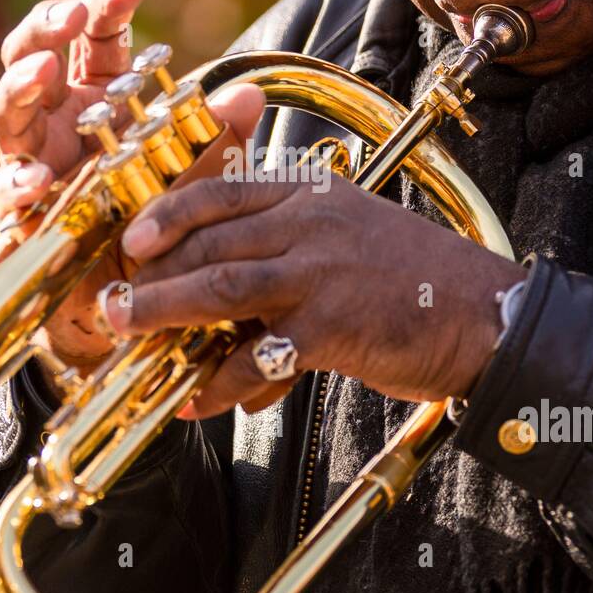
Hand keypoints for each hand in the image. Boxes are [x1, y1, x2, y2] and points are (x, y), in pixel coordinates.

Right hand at [0, 0, 264, 365]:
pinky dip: (15, 184)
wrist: (135, 299)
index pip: (96, 37)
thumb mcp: (201, 175)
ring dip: (19, 86)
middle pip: (34, 55)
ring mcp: (33, 162)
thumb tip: (251, 92)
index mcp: (100, 96)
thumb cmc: (163, 220)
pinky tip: (37, 181)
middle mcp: (59, 120)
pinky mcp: (19, 213)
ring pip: (7, 113)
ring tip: (42, 71)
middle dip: (47, 28)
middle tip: (72, 18)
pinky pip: (4, 194)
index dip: (107, 4)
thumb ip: (221, 135)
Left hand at [104, 175, 528, 418]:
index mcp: (310, 194)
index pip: (222, 191)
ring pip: (219, 285)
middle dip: (150, 273)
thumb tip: (225, 291)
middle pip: (208, 240)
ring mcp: (320, 272)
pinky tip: (201, 401)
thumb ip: (288, 247)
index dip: (167, 214)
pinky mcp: (333, 325)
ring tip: (126, 332)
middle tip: (111, 300)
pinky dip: (223, 382)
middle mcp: (309, 224)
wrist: (481, 313)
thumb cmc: (411, 278)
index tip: (132, 241)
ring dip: (163, 312)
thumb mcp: (349, 232)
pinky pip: (259, 355)